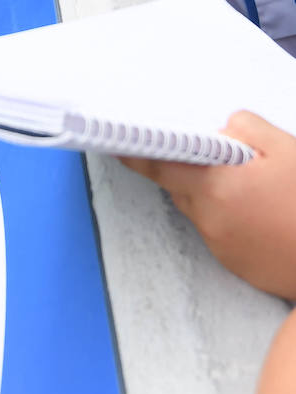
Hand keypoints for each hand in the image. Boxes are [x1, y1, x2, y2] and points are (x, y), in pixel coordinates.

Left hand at [123, 113, 295, 298]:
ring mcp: (222, 246)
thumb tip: (223, 128)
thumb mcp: (285, 150)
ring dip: (214, 194)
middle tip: (216, 157)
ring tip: (252, 185)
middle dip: (191, 169)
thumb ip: (247, 130)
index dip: (135, 154)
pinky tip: (262, 212)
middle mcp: (210, 219)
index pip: (160, 167)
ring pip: (202, 210)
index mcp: (216, 187)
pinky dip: (231, 218)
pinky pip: (220, 232)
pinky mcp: (237, 265)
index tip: (114, 142)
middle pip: (182, 187)